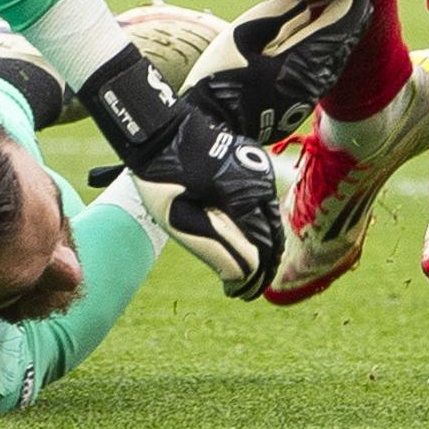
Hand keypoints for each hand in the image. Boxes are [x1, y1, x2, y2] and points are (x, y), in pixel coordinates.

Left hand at [78, 51, 281, 298]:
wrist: (157, 133)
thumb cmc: (163, 178)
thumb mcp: (181, 222)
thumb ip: (217, 251)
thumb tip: (245, 276)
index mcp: (246, 196)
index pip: (263, 248)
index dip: (255, 277)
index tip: (240, 295)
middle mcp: (259, 180)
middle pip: (271, 234)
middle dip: (261, 264)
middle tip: (245, 288)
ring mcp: (256, 168)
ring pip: (269, 217)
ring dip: (260, 244)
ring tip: (245, 268)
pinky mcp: (249, 162)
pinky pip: (260, 200)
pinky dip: (255, 222)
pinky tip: (243, 236)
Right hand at [180, 0, 370, 144]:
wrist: (207, 125)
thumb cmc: (219, 76)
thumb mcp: (241, 35)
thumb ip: (275, 14)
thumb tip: (301, 1)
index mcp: (299, 62)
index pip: (336, 29)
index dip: (350, 5)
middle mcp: (311, 83)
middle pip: (341, 46)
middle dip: (352, 19)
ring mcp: (305, 99)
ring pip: (333, 62)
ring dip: (341, 37)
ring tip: (345, 15)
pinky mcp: (296, 107)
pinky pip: (322, 73)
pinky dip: (328, 53)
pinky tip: (323, 43)